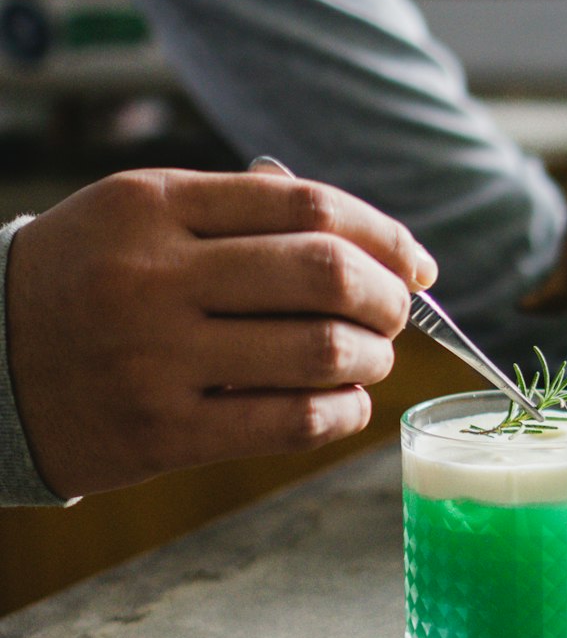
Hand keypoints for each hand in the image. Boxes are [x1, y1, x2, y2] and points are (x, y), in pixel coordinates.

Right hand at [5, 168, 436, 497]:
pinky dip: (342, 413)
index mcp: (154, 204)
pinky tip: (346, 404)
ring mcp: (157, 358)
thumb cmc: (80, 281)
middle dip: (388, 297)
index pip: (307, 206)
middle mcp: (156, 276)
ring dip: (372, 357)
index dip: (383, 234)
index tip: (415, 261)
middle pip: (325, 273)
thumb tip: (362, 238)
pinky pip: (289, 422)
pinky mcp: (162, 433)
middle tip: (398, 312)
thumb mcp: (133, 214)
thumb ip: (235, 211)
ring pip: (318, 351)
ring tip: (371, 358)